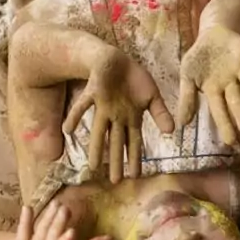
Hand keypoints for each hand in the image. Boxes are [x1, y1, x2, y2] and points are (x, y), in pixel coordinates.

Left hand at [66, 51, 171, 181]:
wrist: (117, 58)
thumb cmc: (134, 78)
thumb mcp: (153, 95)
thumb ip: (160, 113)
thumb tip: (172, 131)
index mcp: (131, 118)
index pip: (134, 141)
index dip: (134, 158)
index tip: (135, 176)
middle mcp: (116, 116)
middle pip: (116, 141)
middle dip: (116, 160)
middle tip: (114, 180)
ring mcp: (103, 106)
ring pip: (98, 130)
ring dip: (96, 147)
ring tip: (93, 166)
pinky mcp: (92, 92)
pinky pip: (82, 106)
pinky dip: (74, 117)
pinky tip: (67, 130)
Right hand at [177, 23, 239, 145]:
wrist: (211, 33)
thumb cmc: (199, 58)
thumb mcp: (187, 76)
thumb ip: (186, 98)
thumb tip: (182, 124)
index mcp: (215, 90)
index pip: (219, 110)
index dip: (225, 124)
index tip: (230, 141)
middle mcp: (230, 82)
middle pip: (236, 99)